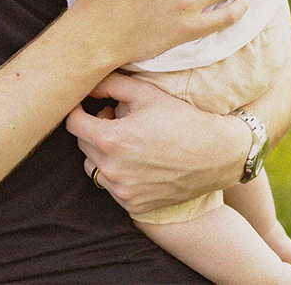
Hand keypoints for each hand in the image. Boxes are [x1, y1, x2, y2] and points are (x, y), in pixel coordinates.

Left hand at [68, 73, 248, 214]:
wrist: (217, 154)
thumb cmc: (182, 120)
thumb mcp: (147, 94)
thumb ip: (111, 85)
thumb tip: (88, 85)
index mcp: (111, 140)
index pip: (73, 124)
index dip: (78, 111)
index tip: (85, 107)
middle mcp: (113, 169)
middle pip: (83, 145)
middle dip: (94, 130)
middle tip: (116, 119)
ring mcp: (123, 190)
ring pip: (94, 169)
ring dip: (103, 155)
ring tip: (128, 143)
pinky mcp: (134, 205)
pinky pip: (113, 188)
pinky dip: (119, 175)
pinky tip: (139, 163)